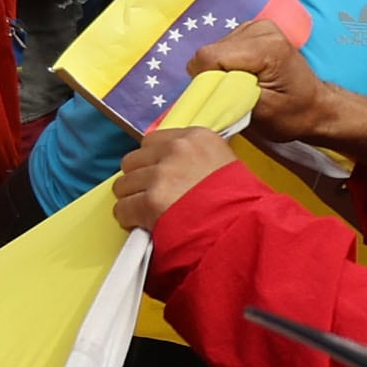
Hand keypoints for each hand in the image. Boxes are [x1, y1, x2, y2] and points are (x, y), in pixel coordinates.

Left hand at [113, 123, 241, 232]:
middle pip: (132, 161)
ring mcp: (162, 175)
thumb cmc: (240, 202)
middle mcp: (176, 151)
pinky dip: (129, 219)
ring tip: (150, 212)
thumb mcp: (223, 164)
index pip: (152, 141)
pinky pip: (122, 208)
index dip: (152, 161)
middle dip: (138, 180)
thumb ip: (193, 157)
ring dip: (132, 199)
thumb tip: (164, 164)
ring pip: (123, 184)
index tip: (159, 176)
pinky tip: (145, 224)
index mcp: (197, 137)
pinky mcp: (151, 202)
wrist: (244, 229)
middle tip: (151, 196)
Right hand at [188, 15, 325, 133]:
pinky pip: (220, 48)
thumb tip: (204, 88)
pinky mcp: (250, 29)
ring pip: (212, 50)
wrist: (315, 106)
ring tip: (243, 85)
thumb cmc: (292, 114)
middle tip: (236, 94)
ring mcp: (255, 26)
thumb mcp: (261, 112)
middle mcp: (261, 29)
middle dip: (215, 76)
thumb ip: (231, 95)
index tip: (222, 98)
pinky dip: (226, 65)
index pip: (210, 56)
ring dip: (220, 71)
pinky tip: (244, 74)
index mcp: (267, 47)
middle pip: (210, 52)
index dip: (207, 81)